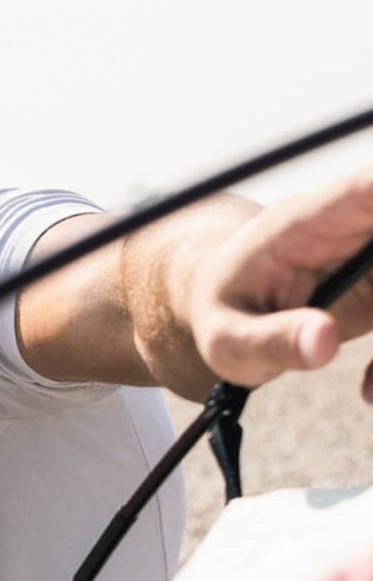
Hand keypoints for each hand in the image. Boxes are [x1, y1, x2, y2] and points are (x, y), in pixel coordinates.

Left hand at [189, 167, 372, 401]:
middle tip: (372, 339)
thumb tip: (323, 343)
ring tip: (369, 388)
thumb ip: (270, 341)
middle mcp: (348, 228)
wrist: (229, 308)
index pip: (362, 191)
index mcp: (302, 223)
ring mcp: (372, 255)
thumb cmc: (224, 311)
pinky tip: (368, 388)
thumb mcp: (228, 339)